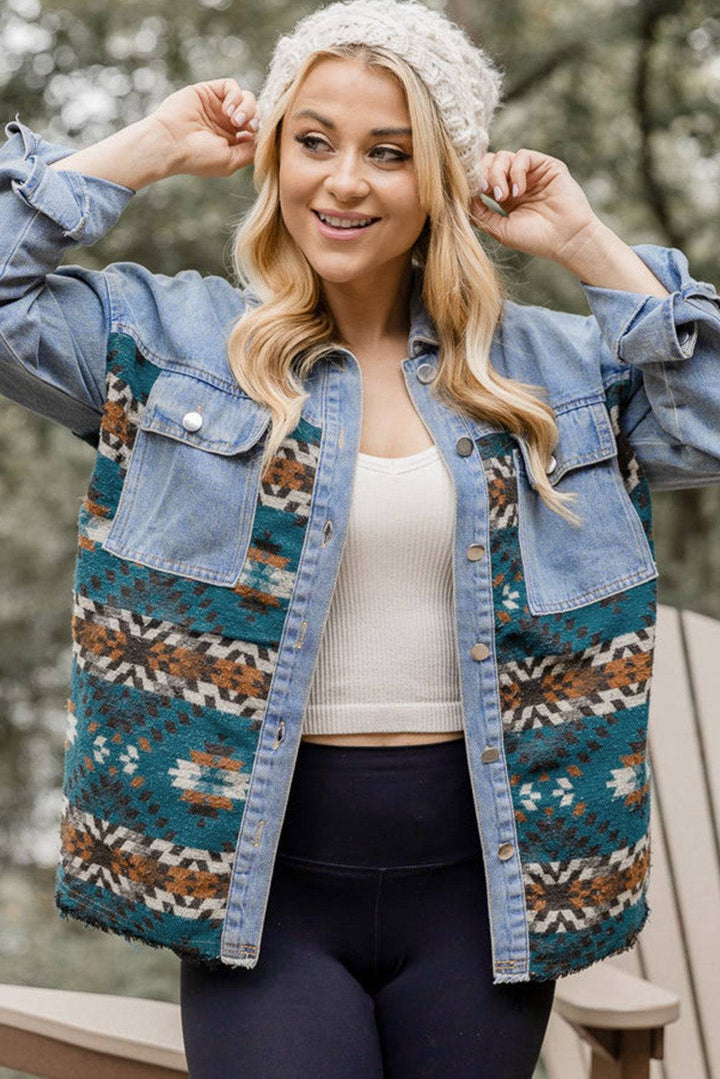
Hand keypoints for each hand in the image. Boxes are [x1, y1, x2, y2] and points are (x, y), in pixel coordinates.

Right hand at [146, 78, 257, 178]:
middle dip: (255, 117)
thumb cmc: (198, 157)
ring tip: (235, 119)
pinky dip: (235, 95)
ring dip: (246, 107)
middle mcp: (225, 123)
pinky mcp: (209, 91)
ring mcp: (217, 106)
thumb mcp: (231, 161)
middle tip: (245, 126)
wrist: (171, 143)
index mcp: (231, 141)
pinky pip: (231, 85)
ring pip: (246, 97)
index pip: (256, 129)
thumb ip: (250, 151)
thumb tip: (264, 140)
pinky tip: (227, 109)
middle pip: (254, 112)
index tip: (256, 135)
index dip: (262, 129)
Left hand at [469, 149, 601, 263]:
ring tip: (503, 196)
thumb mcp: (500, 229)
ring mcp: (532, 173)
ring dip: (498, 174)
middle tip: (485, 191)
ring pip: (503, 156)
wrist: (566, 240)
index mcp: (505, 196)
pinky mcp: (546, 165)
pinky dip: (515, 172)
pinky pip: (523, 156)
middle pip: (490, 163)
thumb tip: (463, 196)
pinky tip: (518, 191)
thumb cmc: (536, 239)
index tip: (469, 192)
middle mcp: (517, 182)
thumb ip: (481, 214)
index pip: (483, 177)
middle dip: (483, 174)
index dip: (473, 180)